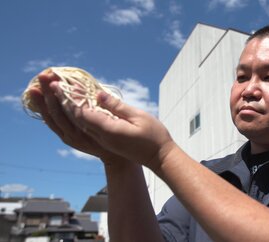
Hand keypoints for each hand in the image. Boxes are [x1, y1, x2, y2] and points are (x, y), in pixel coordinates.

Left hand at [33, 71, 174, 170]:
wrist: (158, 158)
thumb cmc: (153, 136)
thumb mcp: (139, 117)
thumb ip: (117, 106)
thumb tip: (97, 94)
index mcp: (109, 131)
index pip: (82, 112)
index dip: (69, 97)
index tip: (59, 83)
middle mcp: (100, 138)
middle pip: (73, 118)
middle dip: (58, 100)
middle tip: (46, 83)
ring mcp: (101, 141)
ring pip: (74, 124)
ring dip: (59, 108)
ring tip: (46, 93)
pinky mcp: (103, 141)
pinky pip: (81, 128)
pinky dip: (69, 117)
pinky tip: (62, 108)